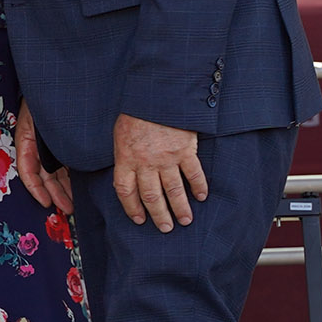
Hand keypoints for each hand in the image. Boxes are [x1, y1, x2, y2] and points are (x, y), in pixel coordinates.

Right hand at [14, 106, 73, 216]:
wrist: (58, 80)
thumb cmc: (46, 95)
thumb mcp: (42, 115)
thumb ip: (50, 135)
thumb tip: (65, 157)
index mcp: (27, 139)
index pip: (27, 170)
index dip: (36, 188)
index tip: (46, 202)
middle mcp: (37, 145)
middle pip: (43, 176)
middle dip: (54, 194)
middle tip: (67, 209)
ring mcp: (49, 146)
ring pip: (54, 173)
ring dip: (62, 189)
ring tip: (73, 204)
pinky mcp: (61, 144)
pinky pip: (63, 164)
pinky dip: (69, 177)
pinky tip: (79, 187)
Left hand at [110, 113, 206, 230]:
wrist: (157, 94)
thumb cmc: (137, 111)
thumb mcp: (120, 133)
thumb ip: (124, 155)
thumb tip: (127, 173)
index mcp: (126, 158)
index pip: (125, 191)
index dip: (131, 208)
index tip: (139, 219)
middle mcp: (145, 162)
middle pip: (151, 196)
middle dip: (158, 215)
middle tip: (165, 228)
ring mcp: (166, 158)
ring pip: (173, 190)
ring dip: (180, 207)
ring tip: (185, 220)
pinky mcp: (185, 150)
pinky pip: (193, 173)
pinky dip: (199, 186)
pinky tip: (202, 197)